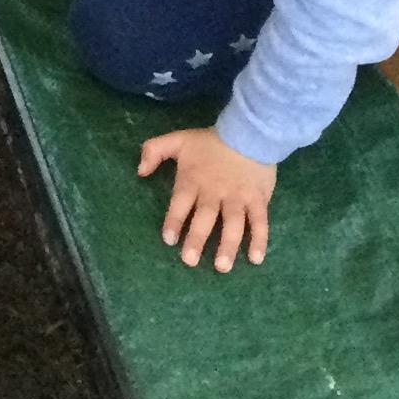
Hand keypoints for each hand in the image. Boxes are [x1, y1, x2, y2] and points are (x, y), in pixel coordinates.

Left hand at [138, 127, 275, 270]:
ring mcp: (238, 198)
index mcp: (193, 180)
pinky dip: (259, 240)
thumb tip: (139, 172)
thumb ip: (154, 150)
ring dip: (228, 246)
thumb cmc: (211, 141)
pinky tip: (256, 259)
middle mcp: (215, 192)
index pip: (180, 204)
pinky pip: (259, 222)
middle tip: (189, 261)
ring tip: (222, 267)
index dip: (174, 221)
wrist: (249, 132)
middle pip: (205, 218)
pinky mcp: (258, 200)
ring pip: (233, 224)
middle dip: (196, 239)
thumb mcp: (178, 139)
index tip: (168, 240)